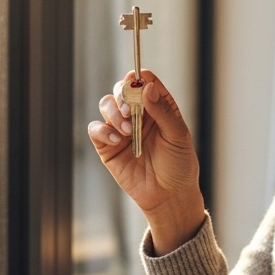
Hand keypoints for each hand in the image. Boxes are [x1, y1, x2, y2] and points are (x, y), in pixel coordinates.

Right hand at [88, 70, 205, 254]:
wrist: (169, 196)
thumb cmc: (179, 165)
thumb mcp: (177, 136)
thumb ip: (163, 111)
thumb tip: (147, 88)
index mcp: (158, 107)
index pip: (144, 82)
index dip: (138, 77)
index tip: (135, 81)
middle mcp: (138, 114)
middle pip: (121, 89)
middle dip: (122, 95)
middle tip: (128, 110)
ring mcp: (122, 129)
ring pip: (106, 104)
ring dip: (113, 112)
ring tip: (126, 131)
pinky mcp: (108, 147)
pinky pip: (96, 129)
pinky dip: (102, 130)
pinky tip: (116, 140)